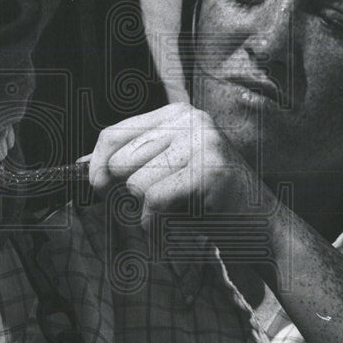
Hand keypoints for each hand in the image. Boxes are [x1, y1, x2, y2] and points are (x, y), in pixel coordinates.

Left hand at [88, 102, 272, 231]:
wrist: (260, 228)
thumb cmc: (208, 202)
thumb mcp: (166, 173)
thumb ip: (129, 164)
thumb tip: (81, 165)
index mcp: (177, 114)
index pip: (114, 133)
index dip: (96, 164)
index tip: (95, 188)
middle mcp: (191, 119)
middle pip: (120, 159)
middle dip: (123, 194)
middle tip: (149, 210)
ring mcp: (203, 142)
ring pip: (135, 182)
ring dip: (145, 211)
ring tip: (170, 215)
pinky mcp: (210, 170)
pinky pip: (154, 200)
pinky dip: (156, 223)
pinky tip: (174, 226)